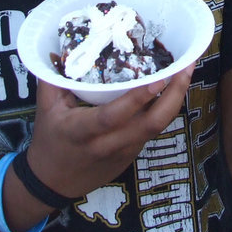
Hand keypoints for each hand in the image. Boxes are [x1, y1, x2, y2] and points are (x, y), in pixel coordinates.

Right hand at [23, 65, 193, 199]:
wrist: (53, 183)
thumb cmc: (48, 141)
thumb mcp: (45, 109)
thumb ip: (52, 78)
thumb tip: (62, 48)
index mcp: (82, 131)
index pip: (113, 116)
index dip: (137, 99)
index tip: (158, 79)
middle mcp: (108, 143)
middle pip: (149, 124)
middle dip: (173, 96)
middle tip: (186, 68)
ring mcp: (123, 151)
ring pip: (156, 127)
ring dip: (173, 101)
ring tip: (184, 73)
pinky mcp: (131, 154)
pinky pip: (151, 130)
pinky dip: (163, 110)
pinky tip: (170, 90)